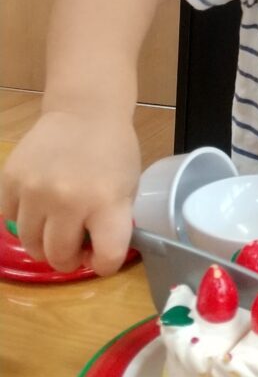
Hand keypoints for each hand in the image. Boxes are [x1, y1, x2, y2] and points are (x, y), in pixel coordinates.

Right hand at [0, 110, 140, 274]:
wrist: (84, 111)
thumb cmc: (112, 151)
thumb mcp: (128, 187)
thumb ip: (113, 223)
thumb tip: (93, 254)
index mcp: (107, 201)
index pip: (107, 257)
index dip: (105, 264)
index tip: (100, 257)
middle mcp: (68, 199)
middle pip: (59, 256)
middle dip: (68, 260)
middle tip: (74, 248)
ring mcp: (35, 190)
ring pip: (30, 244)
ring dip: (43, 244)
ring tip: (55, 228)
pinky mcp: (10, 180)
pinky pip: (10, 219)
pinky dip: (23, 221)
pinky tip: (38, 206)